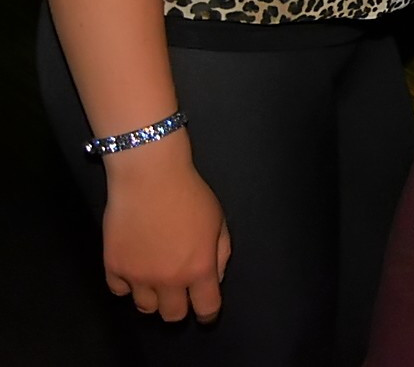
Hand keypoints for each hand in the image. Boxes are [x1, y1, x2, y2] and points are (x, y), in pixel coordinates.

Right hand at [100, 138, 230, 322]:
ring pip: (145, 308)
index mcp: (199, 268)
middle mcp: (169, 279)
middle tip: (179, 292)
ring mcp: (138, 276)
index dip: (207, 312)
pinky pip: (119, 291)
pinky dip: (127, 284)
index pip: (206, 308)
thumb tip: (214, 277)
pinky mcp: (113, 267)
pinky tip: (134, 268)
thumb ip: (220, 253)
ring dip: (153, 298)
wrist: (149, 177)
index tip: (205, 310)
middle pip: (172, 315)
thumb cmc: (189, 194)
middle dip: (179, 307)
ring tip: (155, 279)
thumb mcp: (218, 220)